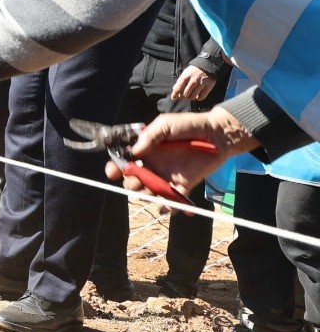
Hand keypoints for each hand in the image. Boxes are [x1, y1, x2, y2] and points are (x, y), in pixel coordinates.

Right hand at [105, 107, 256, 200]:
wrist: (217, 134)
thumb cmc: (189, 125)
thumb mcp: (165, 124)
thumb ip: (149, 136)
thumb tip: (133, 152)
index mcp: (145, 151)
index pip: (124, 162)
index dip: (115, 168)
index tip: (114, 171)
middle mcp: (153, 166)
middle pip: (133, 181)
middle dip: (130, 184)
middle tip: (136, 179)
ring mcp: (167, 177)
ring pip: (149, 192)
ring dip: (146, 195)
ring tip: (150, 190)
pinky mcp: (183, 186)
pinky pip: (174, 201)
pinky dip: (170, 208)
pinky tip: (167, 207)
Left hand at [171, 65, 216, 101]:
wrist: (208, 65)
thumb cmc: (194, 70)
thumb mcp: (185, 72)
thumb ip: (180, 81)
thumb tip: (174, 89)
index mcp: (186, 76)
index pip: (178, 88)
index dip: (175, 94)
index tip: (174, 98)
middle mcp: (193, 80)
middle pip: (185, 94)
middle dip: (183, 97)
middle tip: (183, 96)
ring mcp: (201, 84)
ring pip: (193, 97)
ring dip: (190, 98)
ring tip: (190, 96)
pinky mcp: (208, 87)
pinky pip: (201, 97)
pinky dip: (198, 98)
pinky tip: (197, 96)